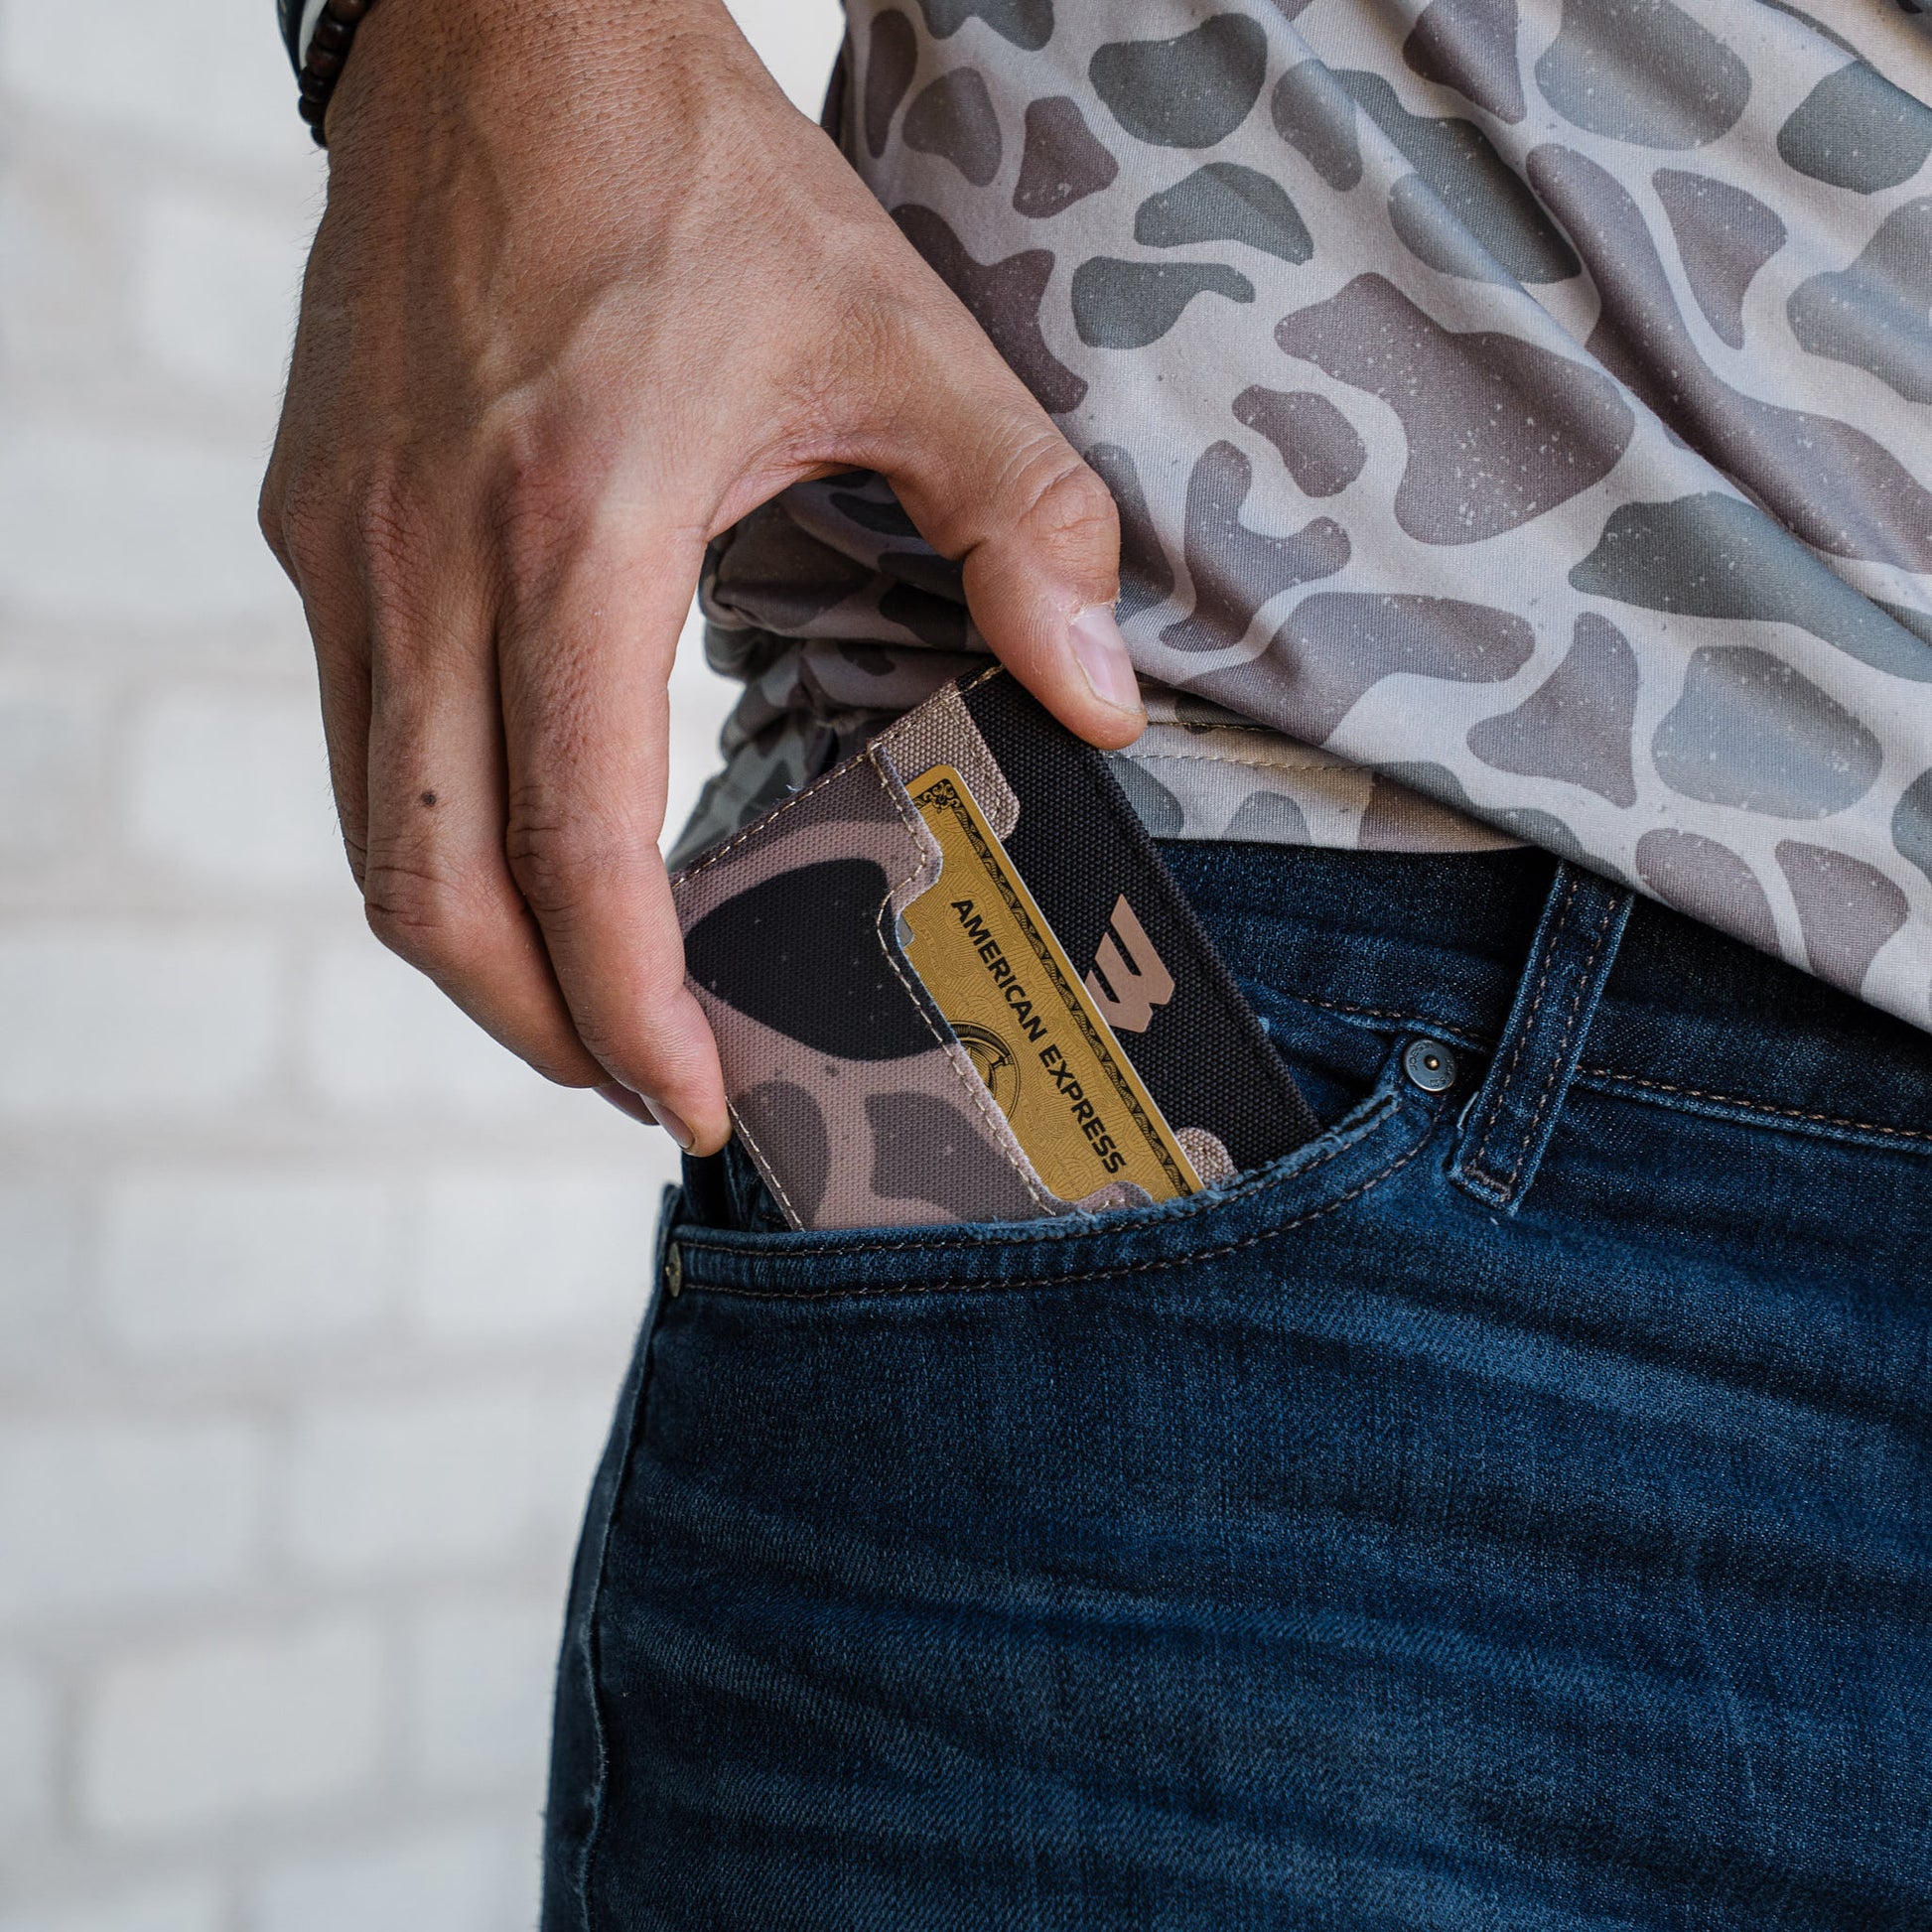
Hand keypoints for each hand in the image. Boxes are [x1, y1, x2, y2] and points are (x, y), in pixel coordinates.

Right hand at [259, 0, 1140, 1154]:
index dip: (632, 1008)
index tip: (691, 1103)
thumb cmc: (694, 172)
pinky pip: (357, 740)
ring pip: (373, 834)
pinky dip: (435, 839)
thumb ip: (1021, 513)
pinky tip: (527, 849)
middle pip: (433, 890)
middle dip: (537, 1029)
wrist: (497, 24)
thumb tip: (1099, 698)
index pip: (574, 847)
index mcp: (576, 529)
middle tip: (643, 1087)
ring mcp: (345, 549)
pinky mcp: (315, 526)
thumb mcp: (898, 332)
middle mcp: (427, 561)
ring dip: (476, 954)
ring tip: (588, 1005)